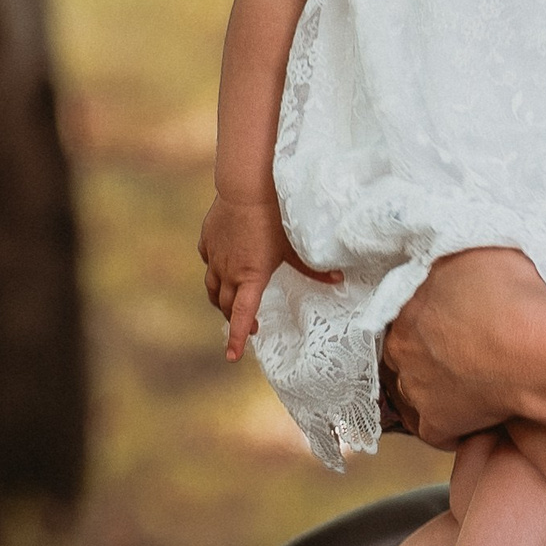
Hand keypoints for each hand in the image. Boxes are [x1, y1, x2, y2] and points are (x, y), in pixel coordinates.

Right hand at [199, 192, 332, 360]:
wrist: (245, 188)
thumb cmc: (273, 217)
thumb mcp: (295, 246)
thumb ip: (313, 268)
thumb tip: (339, 280)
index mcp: (251, 277)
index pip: (242, 315)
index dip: (238, 338)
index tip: (233, 357)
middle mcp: (229, 271)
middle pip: (225, 305)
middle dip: (235, 319)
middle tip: (249, 325)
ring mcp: (215, 256)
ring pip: (212, 288)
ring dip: (222, 300)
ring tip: (232, 303)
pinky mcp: (207, 241)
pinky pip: (208, 262)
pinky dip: (215, 270)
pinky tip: (224, 265)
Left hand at [383, 248, 545, 446]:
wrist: (529, 346)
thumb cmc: (511, 293)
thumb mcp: (478, 250)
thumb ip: (454, 257)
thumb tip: (451, 258)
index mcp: (406, 302)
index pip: (408, 311)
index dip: (435, 317)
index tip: (459, 321)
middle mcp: (401, 345)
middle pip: (407, 350)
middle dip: (431, 351)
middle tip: (468, 351)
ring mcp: (415, 387)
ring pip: (417, 390)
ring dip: (439, 388)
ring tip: (475, 384)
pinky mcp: (435, 422)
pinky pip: (437, 430)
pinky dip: (455, 427)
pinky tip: (478, 417)